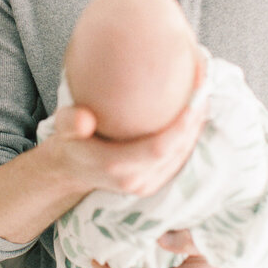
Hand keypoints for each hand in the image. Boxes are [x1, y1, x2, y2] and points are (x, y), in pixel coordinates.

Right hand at [43, 52, 208, 196]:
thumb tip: (83, 118)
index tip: (193, 95)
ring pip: (183, 154)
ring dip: (197, 124)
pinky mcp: (155, 181)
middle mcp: (137, 180)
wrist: (71, 171)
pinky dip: (189, 133)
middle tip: (204, 84)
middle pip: (178, 150)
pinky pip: (180, 156)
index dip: (181, 125)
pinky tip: (194, 107)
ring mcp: (148, 184)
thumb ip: (70, 123)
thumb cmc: (70, 143)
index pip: (158, 148)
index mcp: (116, 167)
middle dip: (196, 118)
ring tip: (204, 91)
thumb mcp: (63, 129)